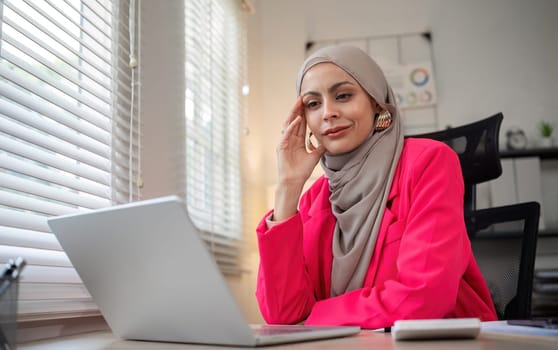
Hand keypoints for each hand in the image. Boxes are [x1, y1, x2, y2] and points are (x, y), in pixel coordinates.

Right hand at [273, 98, 324, 221]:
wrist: (294, 181)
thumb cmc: (302, 171)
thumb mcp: (315, 156)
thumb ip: (320, 147)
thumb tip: (329, 141)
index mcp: (297, 140)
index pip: (301, 124)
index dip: (304, 113)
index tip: (308, 103)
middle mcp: (290, 139)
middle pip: (294, 120)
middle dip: (298, 109)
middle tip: (302, 97)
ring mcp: (285, 142)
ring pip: (289, 124)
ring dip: (294, 113)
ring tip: (299, 103)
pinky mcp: (281, 147)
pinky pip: (287, 134)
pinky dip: (292, 126)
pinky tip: (298, 119)